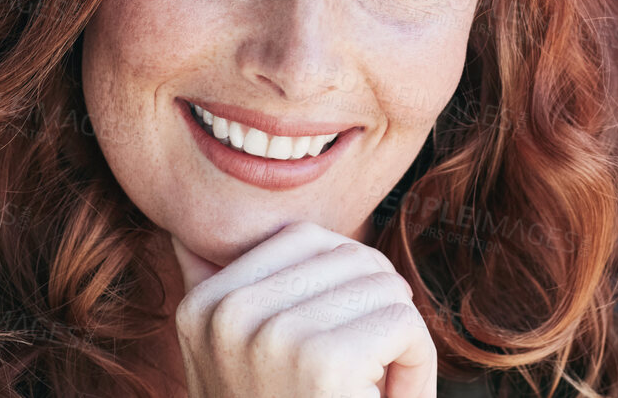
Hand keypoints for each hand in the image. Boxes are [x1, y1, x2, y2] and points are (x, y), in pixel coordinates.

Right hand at [173, 222, 436, 397]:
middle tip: (359, 383)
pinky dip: (416, 367)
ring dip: (399, 346)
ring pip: (385, 286)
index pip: (305, 237)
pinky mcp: (322, 359)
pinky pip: (404, 322)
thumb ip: (233, 299)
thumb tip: (206, 236)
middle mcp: (224, 314)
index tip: (331, 355)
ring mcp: (269, 334)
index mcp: (201, 307)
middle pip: (352, 256)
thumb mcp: (238, 365)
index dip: (344, 290)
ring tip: (364, 395)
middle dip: (376, 315)